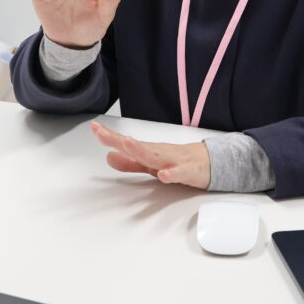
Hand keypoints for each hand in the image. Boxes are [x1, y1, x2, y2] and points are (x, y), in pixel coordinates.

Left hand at [90, 121, 210, 188]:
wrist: (209, 161)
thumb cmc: (177, 160)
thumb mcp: (149, 163)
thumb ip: (129, 162)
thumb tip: (108, 156)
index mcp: (148, 151)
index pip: (126, 143)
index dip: (109, 136)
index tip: (94, 128)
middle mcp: (158, 152)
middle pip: (136, 146)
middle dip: (119, 140)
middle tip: (101, 133)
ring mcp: (172, 160)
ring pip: (155, 156)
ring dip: (140, 150)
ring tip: (127, 144)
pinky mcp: (187, 171)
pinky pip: (179, 173)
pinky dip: (171, 174)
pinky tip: (164, 175)